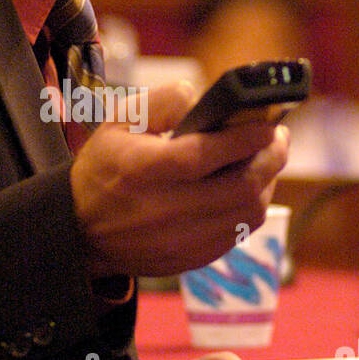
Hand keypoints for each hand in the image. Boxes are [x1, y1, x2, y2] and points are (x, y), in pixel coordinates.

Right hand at [70, 82, 289, 277]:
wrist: (81, 229)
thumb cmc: (104, 167)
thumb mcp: (119, 120)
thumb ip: (163, 101)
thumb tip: (205, 99)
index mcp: (141, 170)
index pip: (206, 154)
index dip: (245, 138)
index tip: (267, 123)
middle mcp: (163, 210)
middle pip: (241, 188)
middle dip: (271, 158)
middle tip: (277, 137)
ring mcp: (179, 240)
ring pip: (248, 213)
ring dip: (267, 182)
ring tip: (264, 160)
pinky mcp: (191, 259)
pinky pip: (238, 233)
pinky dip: (250, 207)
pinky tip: (246, 188)